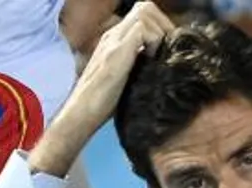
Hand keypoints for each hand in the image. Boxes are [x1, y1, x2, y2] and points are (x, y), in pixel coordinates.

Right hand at [33, 2, 177, 174]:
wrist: (81, 114)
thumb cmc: (102, 104)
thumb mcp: (125, 78)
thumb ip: (138, 65)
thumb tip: (161, 65)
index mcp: (115, 41)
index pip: (142, 16)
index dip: (160, 26)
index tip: (169, 48)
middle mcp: (113, 35)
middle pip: (145, 7)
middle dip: (163, 23)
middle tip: (170, 47)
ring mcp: (113, 41)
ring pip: (145, 11)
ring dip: (160, 30)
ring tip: (161, 54)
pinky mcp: (116, 51)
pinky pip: (142, 28)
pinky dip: (154, 41)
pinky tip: (152, 60)